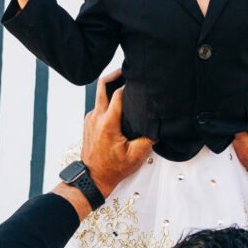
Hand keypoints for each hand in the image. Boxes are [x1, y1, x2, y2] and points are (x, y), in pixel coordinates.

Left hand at [78, 70, 151, 197]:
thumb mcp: (136, 155)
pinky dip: (108, 101)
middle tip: (126, 70)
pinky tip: (119, 105)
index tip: (138, 79)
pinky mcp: (89, 122)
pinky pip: (99, 105)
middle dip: (114, 75)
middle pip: (102, 85)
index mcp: (108, 123)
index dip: (128, 84)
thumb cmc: (112, 169)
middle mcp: (96, 117)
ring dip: (111, 88)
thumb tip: (159, 126)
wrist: (93, 178)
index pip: (117, 94)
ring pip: (100, 95)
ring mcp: (90, 119)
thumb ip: (149, 138)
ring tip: (125, 87)